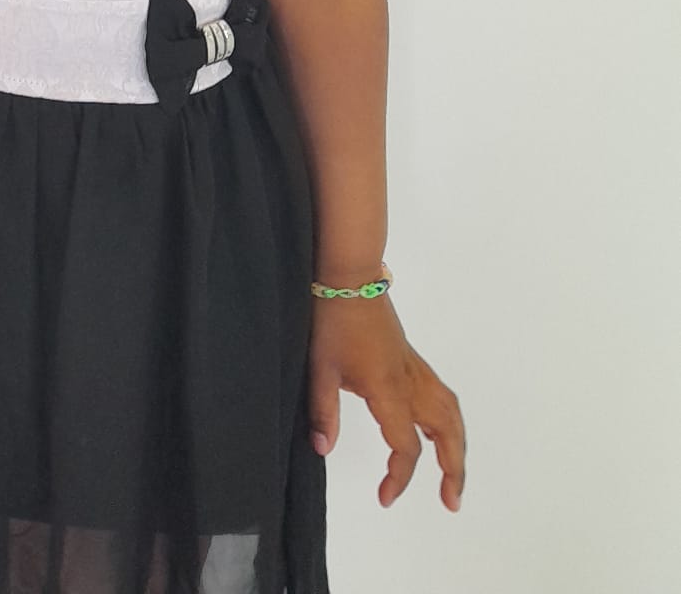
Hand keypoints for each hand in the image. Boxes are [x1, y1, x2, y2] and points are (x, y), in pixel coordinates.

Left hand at [308, 296, 465, 512]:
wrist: (348, 276)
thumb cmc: (332, 318)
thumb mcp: (320, 366)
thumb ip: (323, 410)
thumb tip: (324, 449)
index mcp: (389, 388)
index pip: (406, 445)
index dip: (399, 477)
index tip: (385, 498)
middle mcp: (410, 380)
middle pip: (446, 430)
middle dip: (453, 468)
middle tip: (450, 501)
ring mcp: (413, 367)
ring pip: (450, 412)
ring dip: (457, 444)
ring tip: (453, 474)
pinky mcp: (410, 357)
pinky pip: (441, 395)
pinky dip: (448, 420)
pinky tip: (438, 429)